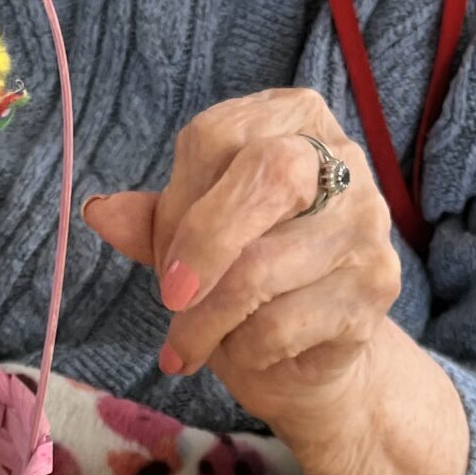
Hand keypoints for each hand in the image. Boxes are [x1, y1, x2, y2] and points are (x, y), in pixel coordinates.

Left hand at [83, 89, 468, 474]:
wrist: (308, 354)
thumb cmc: (245, 278)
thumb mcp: (189, 240)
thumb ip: (151, 222)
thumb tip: (99, 211)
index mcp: (292, 119)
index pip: (219, 136)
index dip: (178, 198)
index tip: (161, 251)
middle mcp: (342, 159)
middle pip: (268, 175)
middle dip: (202, 242)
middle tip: (168, 297)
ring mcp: (367, 223)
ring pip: (264, 268)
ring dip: (206, 321)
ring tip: (187, 346)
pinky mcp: (376, 290)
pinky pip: (283, 324)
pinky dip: (244, 350)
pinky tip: (244, 354)